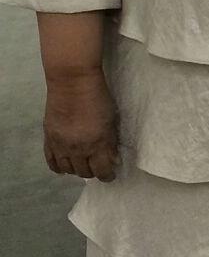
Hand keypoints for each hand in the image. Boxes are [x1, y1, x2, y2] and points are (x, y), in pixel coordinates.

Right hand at [43, 69, 121, 183]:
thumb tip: (112, 160)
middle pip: (85, 172)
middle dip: (93, 171)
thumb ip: (111, 142)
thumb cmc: (98, 96)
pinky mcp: (49, 139)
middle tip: (96, 164)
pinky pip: (51, 162)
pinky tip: (64, 167)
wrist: (72, 81)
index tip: (110, 173)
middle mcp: (79, 149)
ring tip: (81, 163)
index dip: (108, 175)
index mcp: (98, 143)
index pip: (103, 171)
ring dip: (76, 169)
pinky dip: (58, 167)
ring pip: (68, 170)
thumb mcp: (112, 119)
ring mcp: (61, 145)